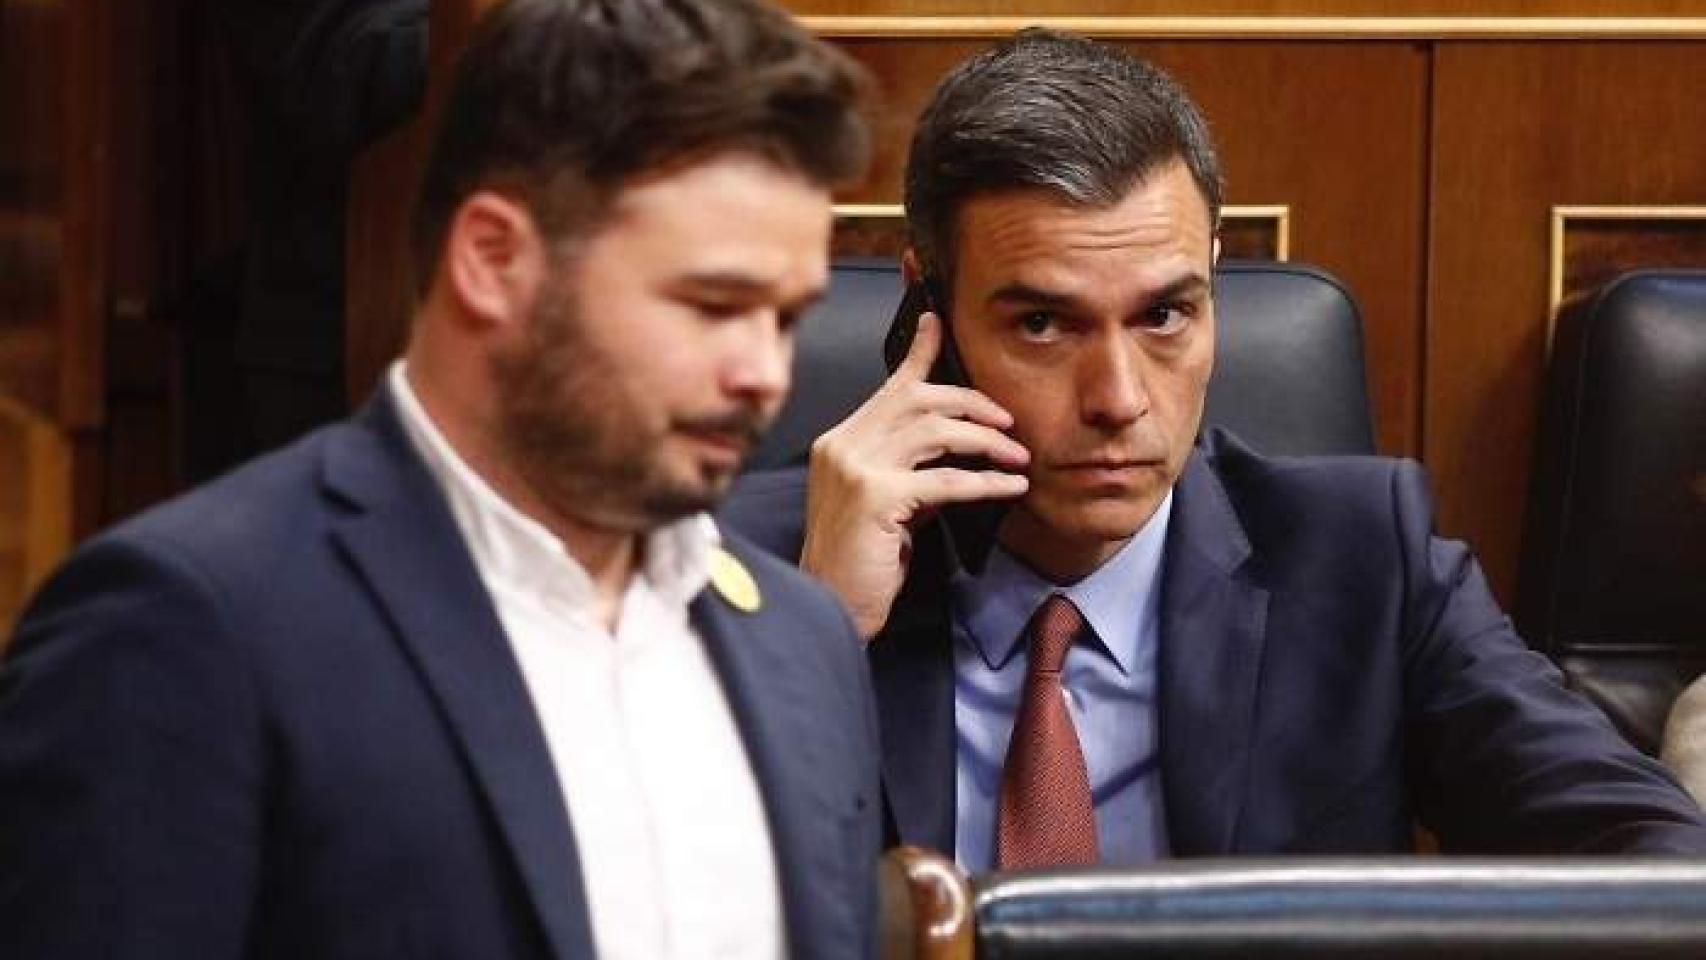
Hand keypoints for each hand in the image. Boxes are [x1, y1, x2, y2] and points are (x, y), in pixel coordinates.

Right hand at [800, 312, 1029, 640]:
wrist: (832, 606)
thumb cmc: (860, 563)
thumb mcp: (884, 504)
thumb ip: (908, 471)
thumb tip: (956, 452)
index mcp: (840, 442)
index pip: (888, 386)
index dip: (918, 352)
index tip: (938, 322)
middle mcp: (843, 445)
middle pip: (917, 398)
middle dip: (971, 402)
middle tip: (1008, 422)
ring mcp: (856, 469)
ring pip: (935, 431)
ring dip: (986, 440)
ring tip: (1018, 456)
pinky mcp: (876, 498)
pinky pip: (946, 479)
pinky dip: (986, 480)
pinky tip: (1010, 487)